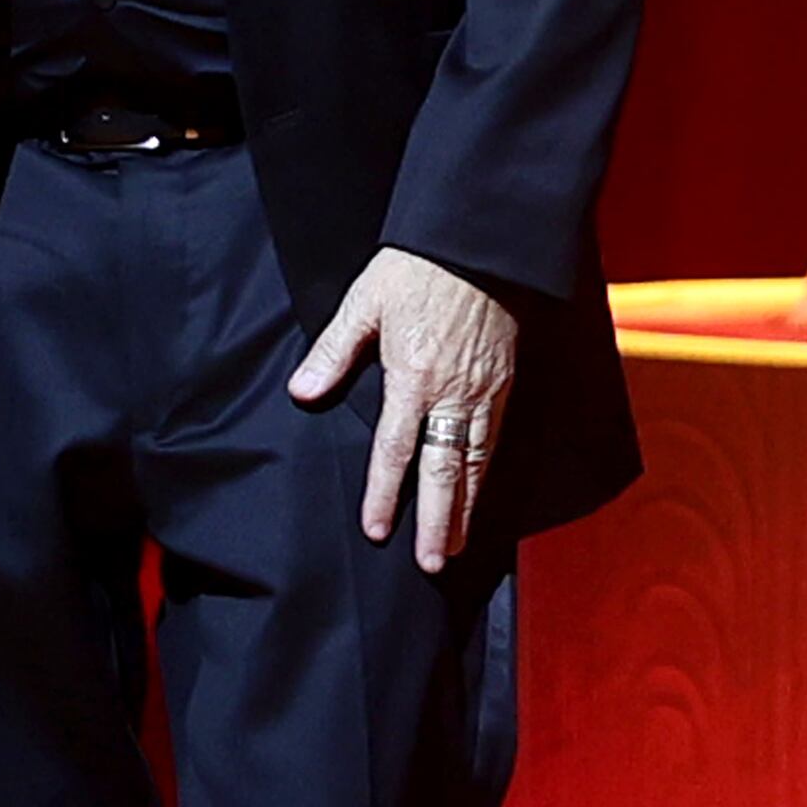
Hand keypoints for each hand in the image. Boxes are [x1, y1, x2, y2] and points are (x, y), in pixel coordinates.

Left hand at [290, 246, 519, 573]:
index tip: (378, 529)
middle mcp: (451, 393)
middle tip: (432, 563)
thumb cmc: (417, 268)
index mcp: (412, 377)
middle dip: (438, 521)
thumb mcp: (365, 302)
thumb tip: (302, 392)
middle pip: (444, 471)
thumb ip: (334, 352)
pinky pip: (495, 438)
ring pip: (475, 461)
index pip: (395, 451)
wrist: (478, 243)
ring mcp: (483, 390)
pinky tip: (479, 488)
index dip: (385, 494)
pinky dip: (486, 471)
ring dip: (466, 506)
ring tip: (458, 542)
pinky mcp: (504, 381)